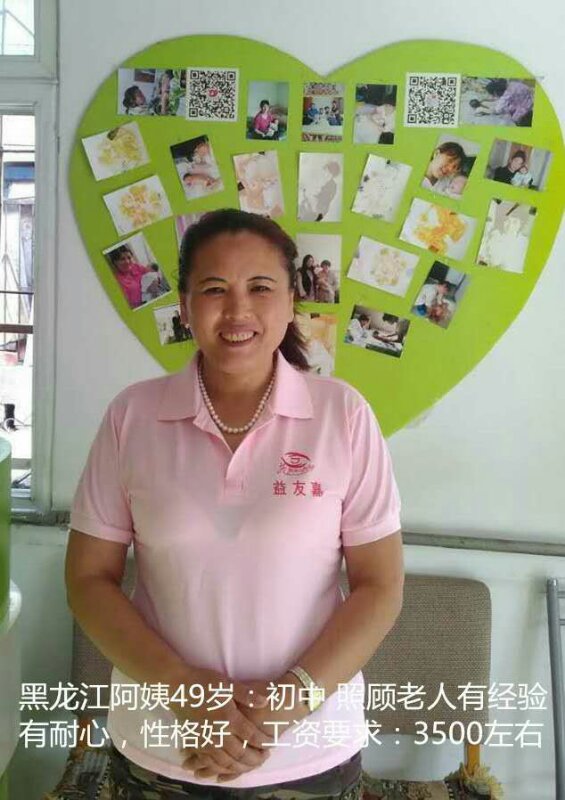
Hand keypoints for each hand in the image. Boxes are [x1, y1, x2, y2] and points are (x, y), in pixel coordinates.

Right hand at [188, 673, 309, 781]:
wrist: (176, 687)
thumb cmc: (203, 683)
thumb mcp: (227, 684)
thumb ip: (247, 694)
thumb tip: (266, 701)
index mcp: (228, 717)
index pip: (250, 736)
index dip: (263, 742)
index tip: (271, 743)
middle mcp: (217, 734)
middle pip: (240, 754)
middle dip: (254, 758)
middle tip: (264, 758)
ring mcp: (205, 742)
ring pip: (226, 762)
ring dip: (240, 766)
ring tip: (250, 765)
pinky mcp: (195, 745)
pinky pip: (210, 763)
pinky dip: (222, 769)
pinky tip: (228, 768)